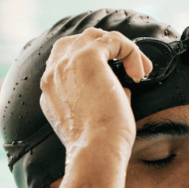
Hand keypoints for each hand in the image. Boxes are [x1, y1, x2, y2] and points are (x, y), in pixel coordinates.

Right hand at [40, 29, 152, 155]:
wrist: (96, 151)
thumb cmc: (99, 143)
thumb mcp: (91, 117)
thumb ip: (98, 95)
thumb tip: (122, 85)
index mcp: (50, 90)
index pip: (65, 61)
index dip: (92, 62)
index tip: (114, 75)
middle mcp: (53, 74)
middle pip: (75, 41)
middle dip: (103, 48)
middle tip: (126, 65)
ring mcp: (66, 63)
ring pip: (94, 36)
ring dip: (119, 48)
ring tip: (137, 69)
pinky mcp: (87, 57)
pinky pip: (113, 40)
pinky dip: (131, 51)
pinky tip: (139, 73)